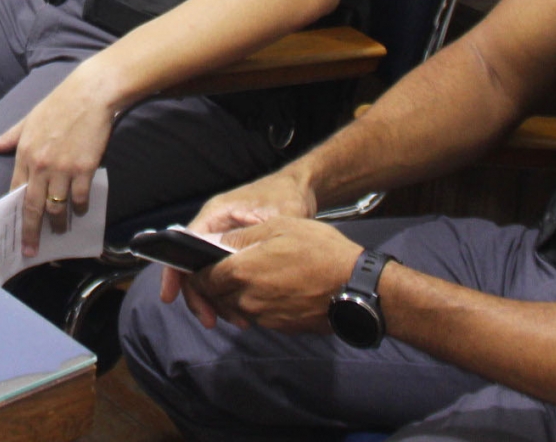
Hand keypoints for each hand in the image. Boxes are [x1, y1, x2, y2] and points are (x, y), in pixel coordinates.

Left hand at [0, 63, 116, 255]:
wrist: (89, 95)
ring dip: (58, 223)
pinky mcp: (84, 169)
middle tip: (31, 251)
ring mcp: (63, 168)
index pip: (16, 191)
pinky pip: (79, 197)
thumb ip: (8, 138)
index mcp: (24, 153)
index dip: (16, 214)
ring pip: (57, 206)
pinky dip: (79, 208)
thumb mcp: (28, 120)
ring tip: (61, 231)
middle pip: (33, 206)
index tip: (14, 231)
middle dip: (32, 232)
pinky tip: (80, 211)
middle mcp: (41, 164)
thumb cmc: (58, 105)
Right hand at [158, 169, 317, 313]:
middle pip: (193, 264)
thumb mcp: (273, 217)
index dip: (173, 272)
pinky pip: (224, 273)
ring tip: (237, 320)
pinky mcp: (236, 248)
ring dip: (216, 298)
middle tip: (211, 320)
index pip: (182, 244)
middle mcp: (214, 226)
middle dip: (198, 295)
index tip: (169, 297)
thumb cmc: (285, 196)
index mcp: (215, 215)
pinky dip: (229, 292)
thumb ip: (249, 239)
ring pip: (208, 273)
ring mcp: (224, 238)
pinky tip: (244, 309)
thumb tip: (228, 263)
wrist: (301, 187)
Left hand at [178, 218, 362, 332]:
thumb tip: (213, 242)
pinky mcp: (282, 328)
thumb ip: (241, 237)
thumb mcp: (279, 227)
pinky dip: (257, 304)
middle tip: (228, 267)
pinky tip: (274, 288)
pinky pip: (259, 315)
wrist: (356, 287)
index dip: (198, 269)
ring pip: (237, 306)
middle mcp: (247, 300)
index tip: (202, 261)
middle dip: (216, 283)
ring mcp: (265, 317)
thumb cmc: (320, 250)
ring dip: (236, 294)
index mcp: (241, 273)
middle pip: (218, 295)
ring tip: (254, 275)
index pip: (203, 278)